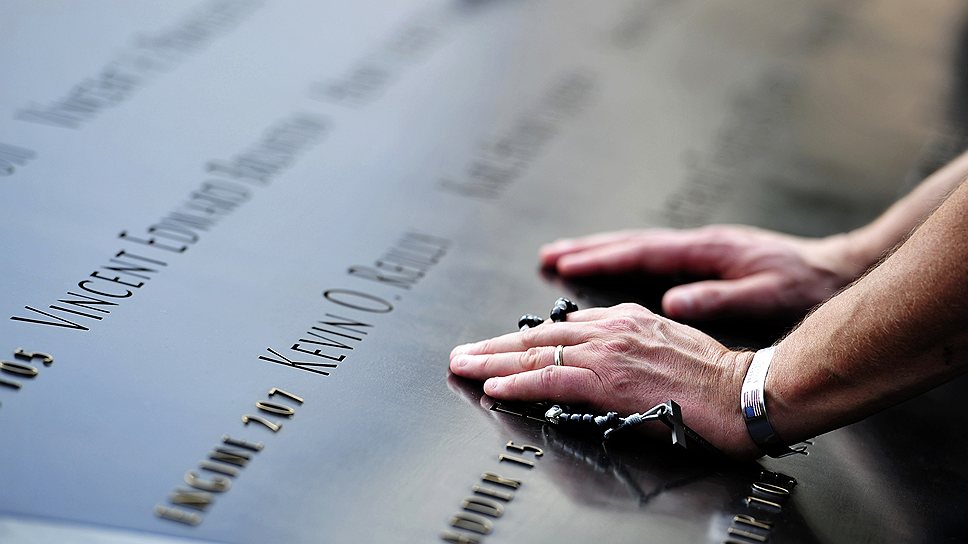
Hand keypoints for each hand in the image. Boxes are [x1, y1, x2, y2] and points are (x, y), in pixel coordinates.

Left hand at [450, 303, 758, 457]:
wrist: (745, 390)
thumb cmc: (717, 380)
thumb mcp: (669, 348)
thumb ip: (633, 350)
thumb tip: (606, 365)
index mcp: (626, 319)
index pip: (561, 328)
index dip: (525, 338)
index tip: (500, 346)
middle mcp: (611, 329)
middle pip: (538, 335)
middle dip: (495, 346)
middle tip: (464, 353)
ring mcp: (608, 352)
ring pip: (535, 354)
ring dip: (492, 361)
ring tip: (462, 366)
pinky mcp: (608, 380)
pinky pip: (551, 378)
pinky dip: (517, 382)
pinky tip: (493, 386)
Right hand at [539, 226, 865, 319]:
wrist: (839, 271)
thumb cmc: (806, 286)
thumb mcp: (767, 296)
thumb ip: (719, 299)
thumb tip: (671, 303)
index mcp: (705, 250)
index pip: (640, 253)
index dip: (598, 258)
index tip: (562, 262)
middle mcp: (696, 245)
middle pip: (630, 243)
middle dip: (586, 249)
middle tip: (547, 256)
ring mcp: (700, 250)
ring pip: (637, 248)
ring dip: (600, 251)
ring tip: (563, 257)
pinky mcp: (705, 260)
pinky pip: (651, 258)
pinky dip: (623, 260)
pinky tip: (611, 268)